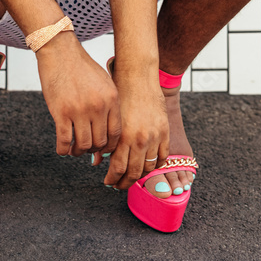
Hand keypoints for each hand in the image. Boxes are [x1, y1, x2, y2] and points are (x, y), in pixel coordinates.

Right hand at [36, 34, 121, 156]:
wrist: (60, 51)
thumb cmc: (81, 66)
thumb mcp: (104, 82)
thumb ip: (108, 104)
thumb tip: (107, 130)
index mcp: (111, 99)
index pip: (116, 133)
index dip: (110, 146)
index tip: (103, 149)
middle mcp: (98, 106)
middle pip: (100, 142)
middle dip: (94, 150)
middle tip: (87, 150)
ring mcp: (80, 110)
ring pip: (83, 145)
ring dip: (78, 151)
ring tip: (74, 150)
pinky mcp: (61, 112)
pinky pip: (64, 141)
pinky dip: (63, 150)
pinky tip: (62, 149)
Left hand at [97, 69, 169, 190]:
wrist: (138, 76)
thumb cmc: (119, 94)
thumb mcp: (108, 118)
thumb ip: (103, 142)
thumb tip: (96, 162)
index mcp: (123, 136)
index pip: (118, 168)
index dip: (112, 179)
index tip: (108, 182)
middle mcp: (140, 139)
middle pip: (134, 173)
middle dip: (124, 183)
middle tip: (118, 185)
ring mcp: (154, 136)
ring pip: (148, 168)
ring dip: (139, 176)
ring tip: (132, 176)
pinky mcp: (165, 131)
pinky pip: (162, 158)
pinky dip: (155, 166)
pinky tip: (146, 165)